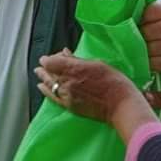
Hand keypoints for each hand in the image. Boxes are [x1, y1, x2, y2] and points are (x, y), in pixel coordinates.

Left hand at [36, 51, 156, 140]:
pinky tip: (41, 87)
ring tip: (39, 73)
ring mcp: (67, 96)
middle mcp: (67, 83)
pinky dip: (45, 91)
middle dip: (45, 68)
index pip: (50, 62)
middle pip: (48, 73)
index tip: (50, 56)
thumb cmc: (114, 82)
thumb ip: (79, 60)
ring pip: (48, 85)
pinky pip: (52, 98)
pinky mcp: (69, 106)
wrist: (120, 105)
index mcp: (74, 69)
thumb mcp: (98, 64)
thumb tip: (65, 54)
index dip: (48, 58)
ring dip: (43, 78)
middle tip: (43, 64)